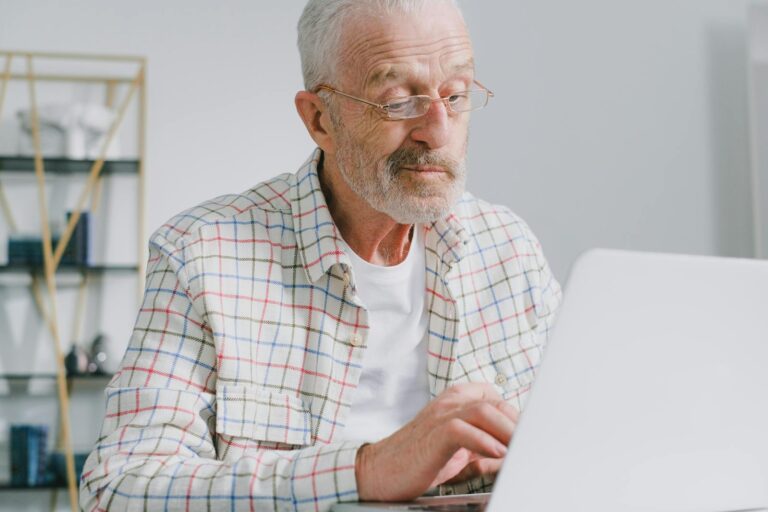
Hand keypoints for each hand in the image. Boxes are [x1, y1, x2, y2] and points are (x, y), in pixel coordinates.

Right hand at [354, 382, 518, 500]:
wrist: (379, 471)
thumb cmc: (419, 461)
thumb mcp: (460, 453)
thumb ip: (486, 448)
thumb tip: (515, 455)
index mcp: (457, 401)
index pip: (498, 399)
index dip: (517, 418)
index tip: (531, 437)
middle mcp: (450, 402)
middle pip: (496, 403)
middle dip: (519, 425)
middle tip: (534, 445)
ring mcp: (440, 415)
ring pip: (483, 410)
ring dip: (508, 431)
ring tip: (522, 449)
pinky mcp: (432, 435)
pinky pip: (462, 430)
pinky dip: (483, 441)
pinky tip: (497, 454)